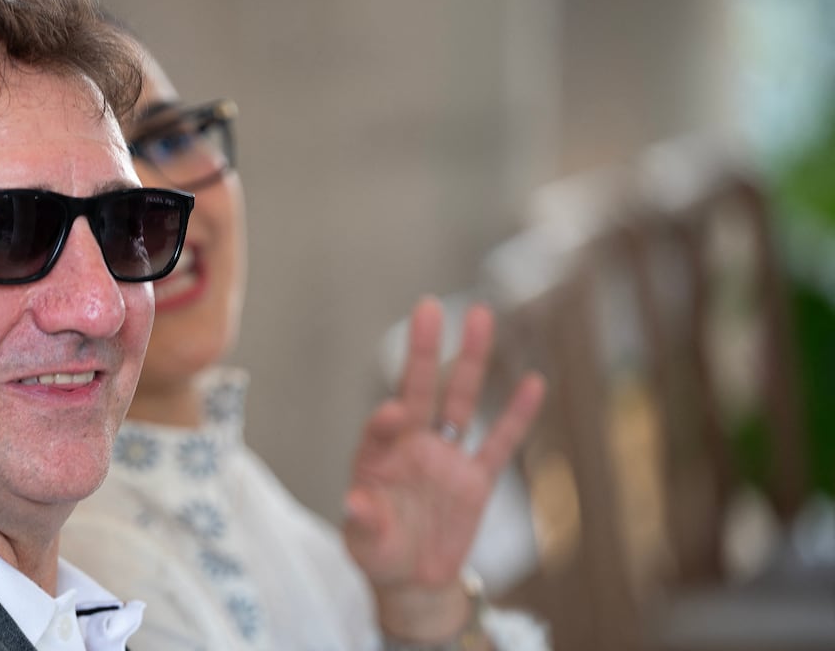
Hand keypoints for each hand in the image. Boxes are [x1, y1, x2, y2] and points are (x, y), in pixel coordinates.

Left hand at [343, 297, 543, 640]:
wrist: (414, 580)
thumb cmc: (381, 555)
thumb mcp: (366, 545)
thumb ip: (364, 523)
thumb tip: (353, 502)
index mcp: (377, 458)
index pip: (381, 428)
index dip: (387, 419)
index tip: (396, 413)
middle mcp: (411, 447)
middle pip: (419, 391)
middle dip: (423, 351)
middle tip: (427, 307)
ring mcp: (446, 458)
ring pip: (460, 402)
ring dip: (470, 360)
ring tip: (480, 315)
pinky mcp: (476, 479)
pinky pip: (500, 442)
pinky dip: (516, 414)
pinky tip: (533, 382)